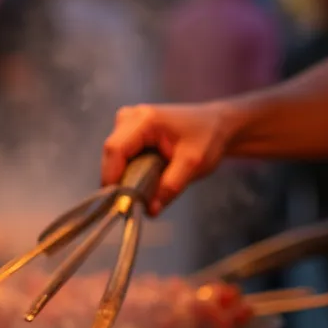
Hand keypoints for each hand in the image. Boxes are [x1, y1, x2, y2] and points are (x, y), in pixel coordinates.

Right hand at [101, 103, 233, 213]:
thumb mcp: (193, 165)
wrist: (216, 124)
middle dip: (120, 180)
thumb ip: (170, 187)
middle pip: (111, 154)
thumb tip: (149, 210)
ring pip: (114, 157)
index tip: (120, 201)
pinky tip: (146, 178)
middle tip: (135, 202)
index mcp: (144, 119)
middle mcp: (130, 116)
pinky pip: (121, 156)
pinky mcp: (129, 131)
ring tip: (145, 190)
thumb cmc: (207, 138)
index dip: (112, 177)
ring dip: (125, 176)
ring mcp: (127, 122)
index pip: (115, 149)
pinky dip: (130, 171)